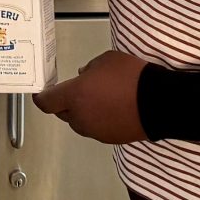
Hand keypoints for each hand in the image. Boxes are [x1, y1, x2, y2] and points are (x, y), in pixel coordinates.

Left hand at [31, 48, 150, 144]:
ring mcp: (94, 131)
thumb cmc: (131, 76)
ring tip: (99, 99)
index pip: (46, 102)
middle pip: (62, 113)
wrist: (158, 103)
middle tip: (76, 91)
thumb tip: (83, 77)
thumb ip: (89, 69)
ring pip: (79, 122)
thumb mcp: (107, 60)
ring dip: (82, 112)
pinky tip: (112, 109)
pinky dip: (98, 120)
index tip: (41, 93)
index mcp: (74, 96)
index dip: (41, 97)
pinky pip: (96, 128)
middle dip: (65, 103)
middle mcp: (80, 117)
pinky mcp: (109, 139)